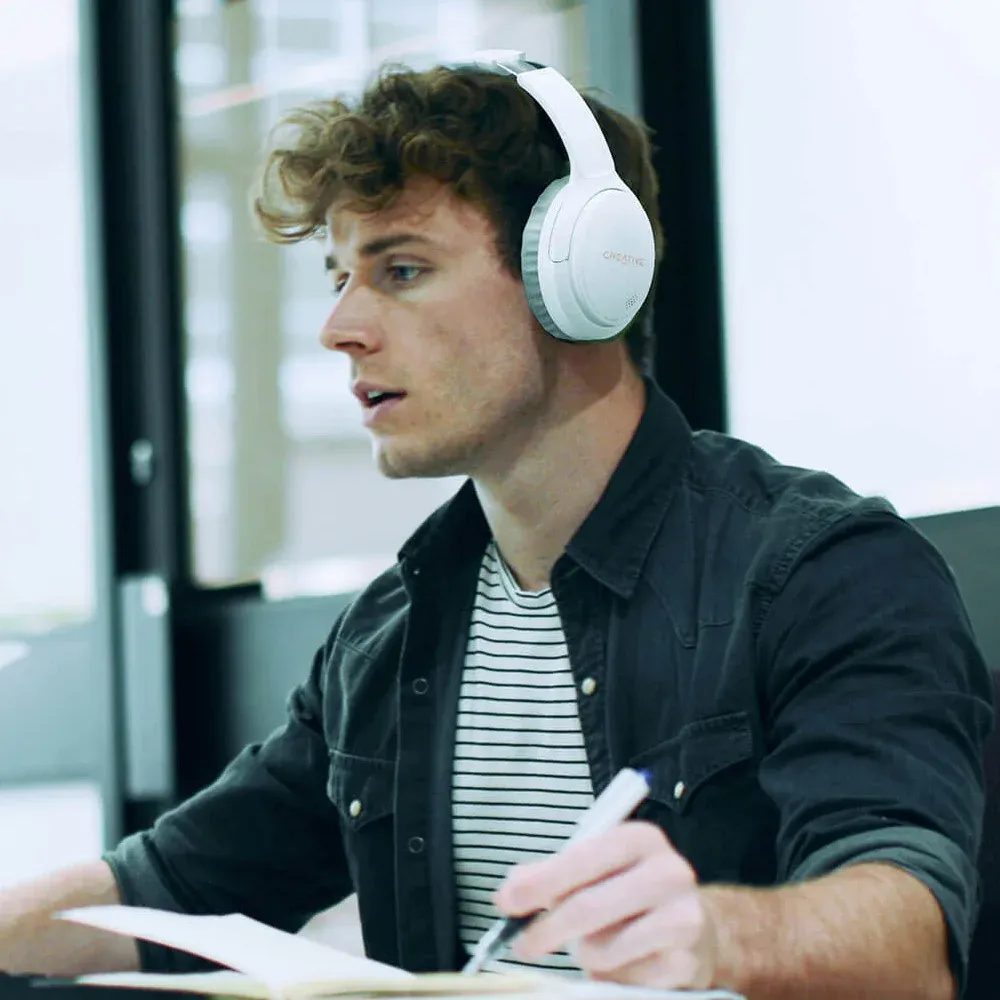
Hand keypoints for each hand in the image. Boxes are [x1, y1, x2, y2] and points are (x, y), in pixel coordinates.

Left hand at [493, 821, 717, 988]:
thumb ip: (551, 876)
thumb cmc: (633, 895)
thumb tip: (510, 889)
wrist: (697, 928)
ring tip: (592, 946)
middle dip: (546, 929)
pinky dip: (611, 976)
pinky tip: (621, 962)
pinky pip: (625, 978)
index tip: (506, 902)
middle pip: (588, 907)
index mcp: (641, 838)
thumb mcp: (595, 871)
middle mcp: (669, 871)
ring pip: (602, 947)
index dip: (540, 882)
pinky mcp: (686, 962)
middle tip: (522, 943)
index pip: (581, 858)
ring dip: (584, 954)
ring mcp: (684, 917)